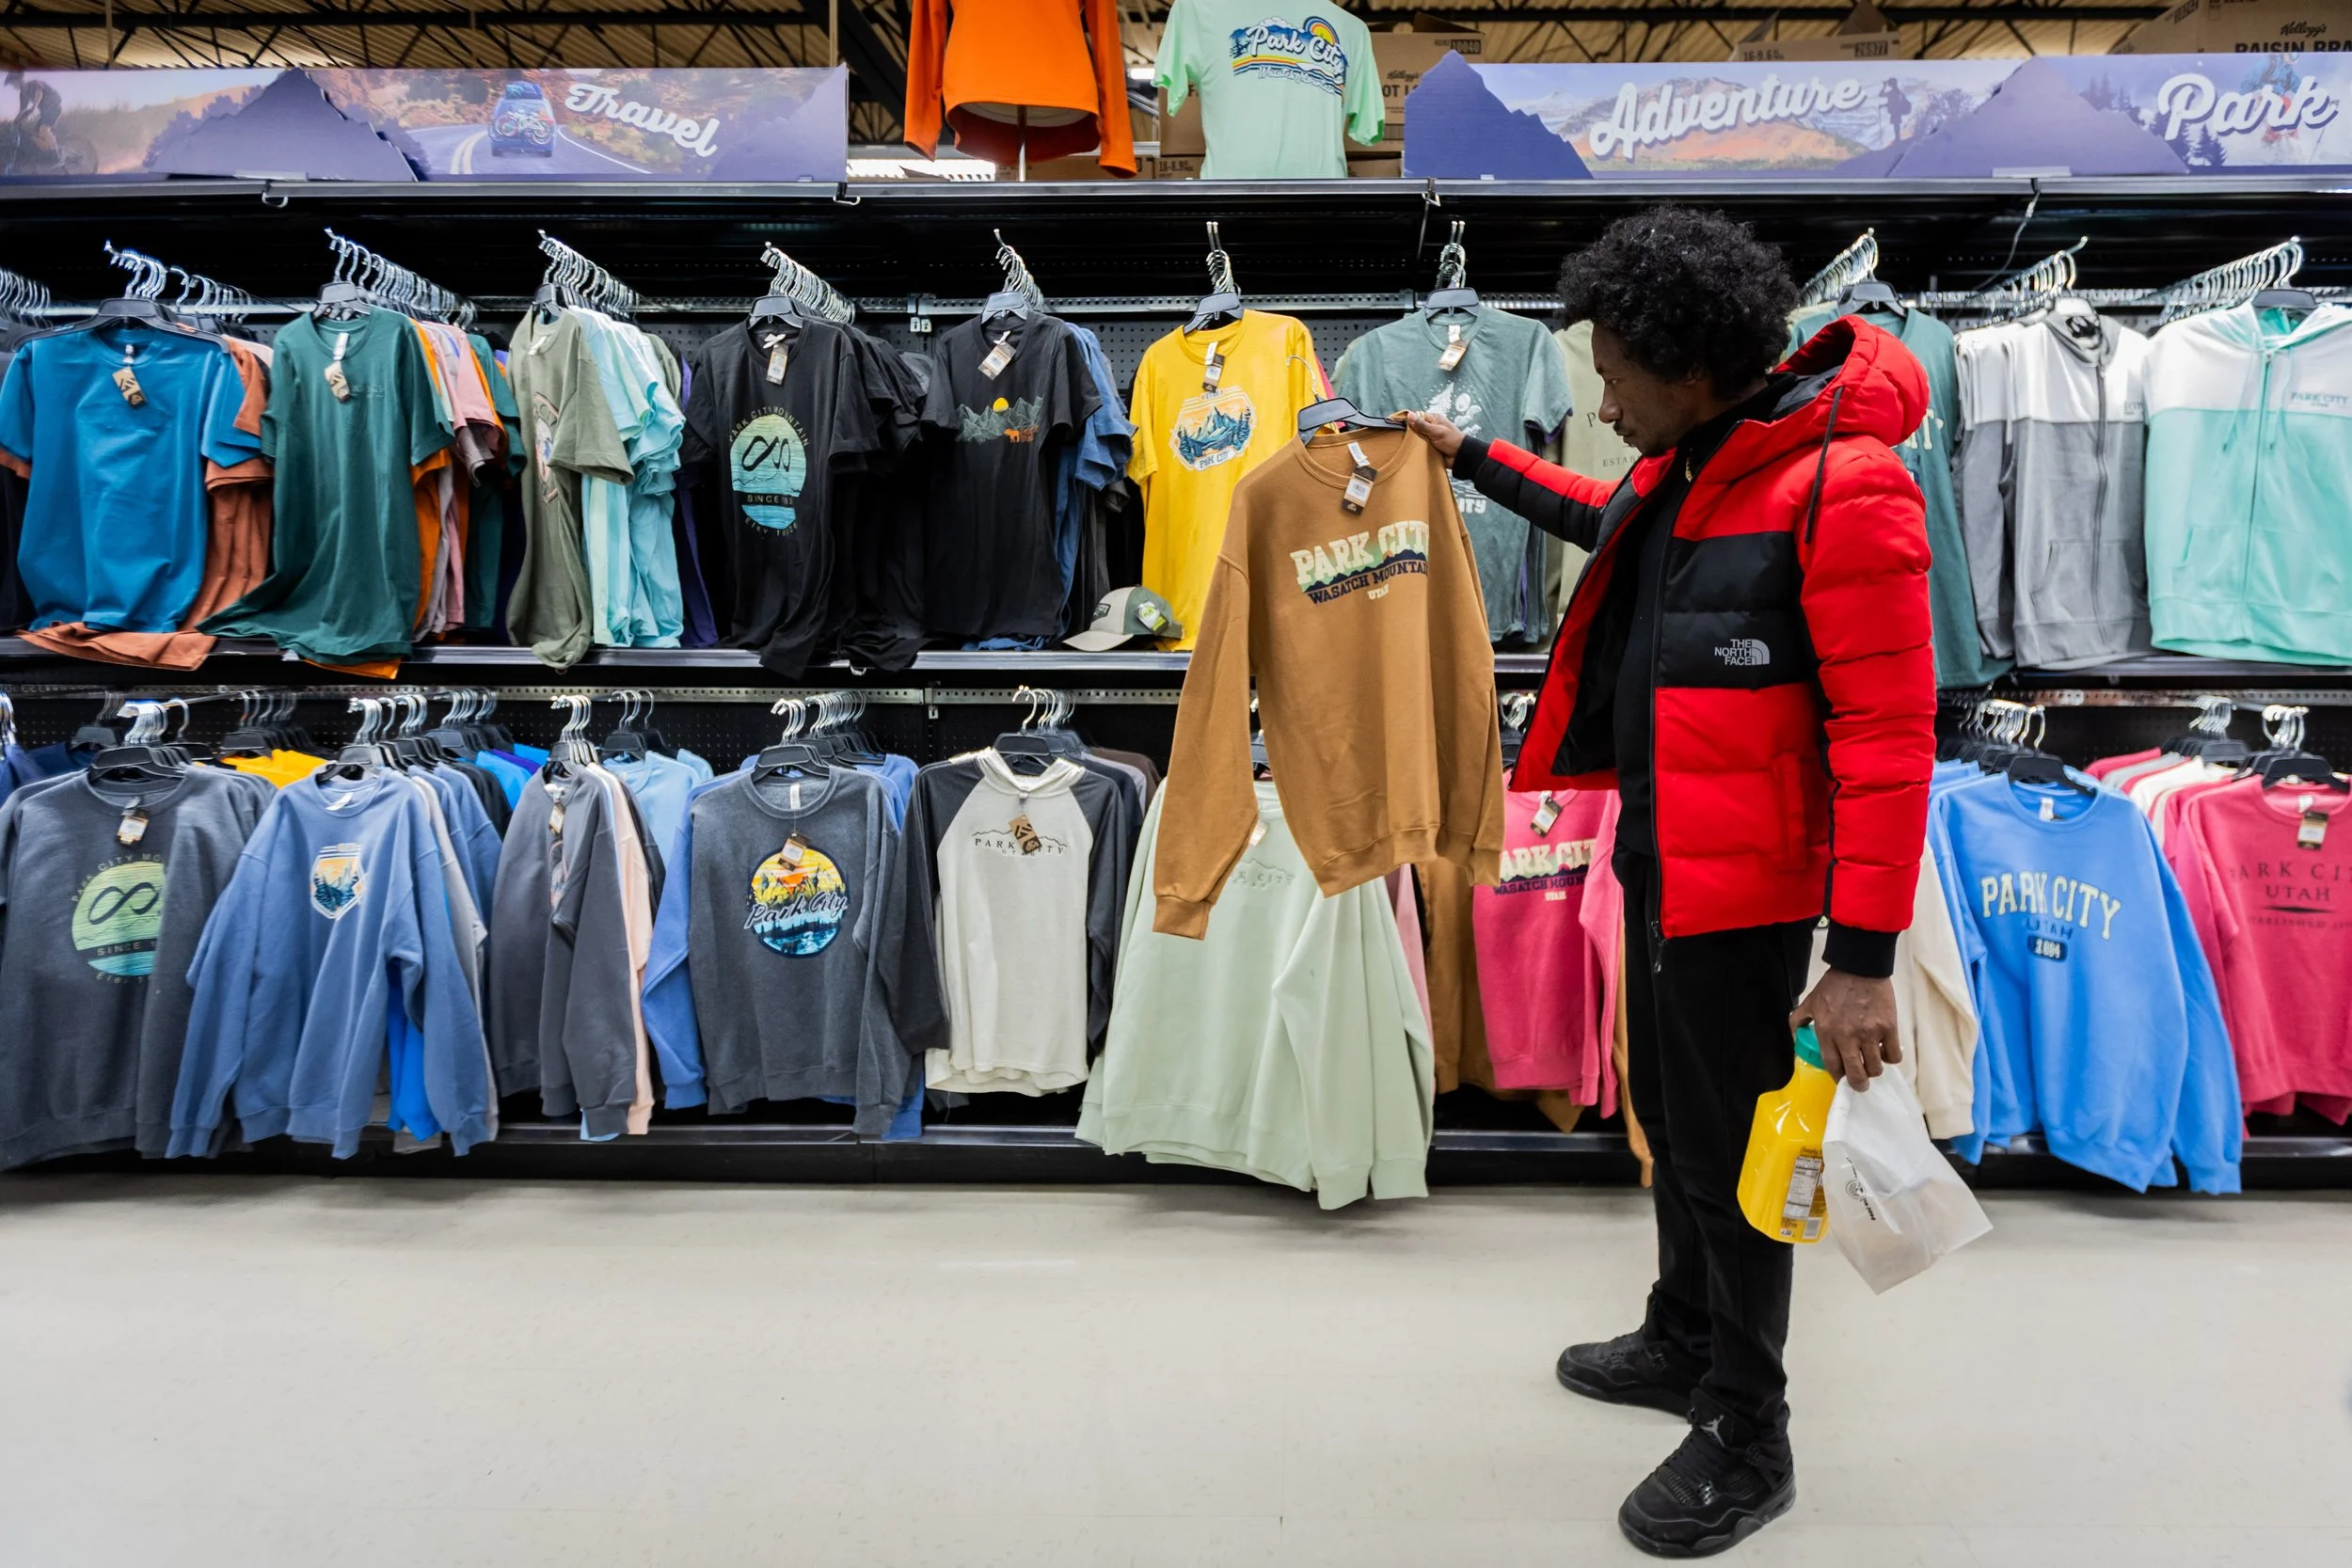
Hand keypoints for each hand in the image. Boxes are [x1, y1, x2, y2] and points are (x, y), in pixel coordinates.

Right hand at [1404, 410, 1465, 460]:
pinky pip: (1419, 447)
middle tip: (1398, 436)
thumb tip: (1409, 415)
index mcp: (1433, 419)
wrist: (1460, 457)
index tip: (1397, 424)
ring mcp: (1429, 438)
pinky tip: (1409, 451)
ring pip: (1416, 438)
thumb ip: (1422, 425)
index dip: (1408, 420)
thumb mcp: (1436, 431)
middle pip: (1415, 428)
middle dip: (1409, 433)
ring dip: (1412, 442)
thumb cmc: (1452, 440)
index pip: (1417, 417)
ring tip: (1402, 444)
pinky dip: (1415, 449)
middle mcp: (1430, 427)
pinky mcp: (1429, 447)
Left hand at [1791, 969, 1901, 1090]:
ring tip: (1873, 1062)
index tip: (1842, 1080)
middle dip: (1859, 1084)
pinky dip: (1890, 1057)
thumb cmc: (1834, 985)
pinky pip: (1893, 1055)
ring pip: (1876, 1068)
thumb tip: (1796, 1038)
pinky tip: (1885, 1050)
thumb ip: (1798, 1021)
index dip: (1839, 1079)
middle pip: (1856, 1075)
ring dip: (1874, 1069)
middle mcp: (1848, 1037)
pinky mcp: (1888, 1028)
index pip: (1833, 1067)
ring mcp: (1870, 1033)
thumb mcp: (1809, 1002)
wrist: (1859, 967)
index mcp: (1827, 1032)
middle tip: (1861, 1082)